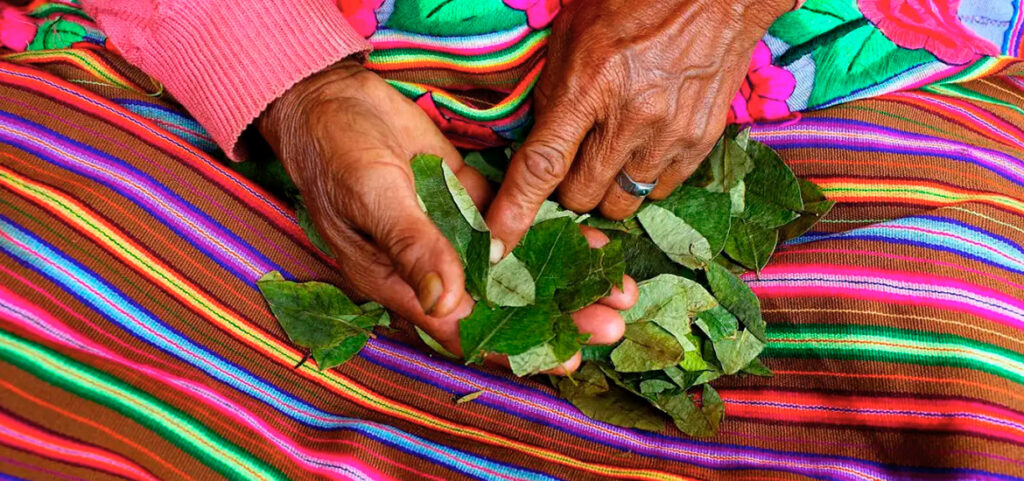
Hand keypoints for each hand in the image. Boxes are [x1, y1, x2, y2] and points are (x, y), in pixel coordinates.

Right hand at [259, 60, 635, 368]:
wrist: (331, 95)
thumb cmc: (336, 150)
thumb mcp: (371, 195)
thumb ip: (411, 245)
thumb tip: (446, 302)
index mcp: (399, 281)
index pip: (462, 328)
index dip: (512, 347)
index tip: (563, 357)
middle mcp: (432, 267)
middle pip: (500, 305)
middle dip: (555, 318)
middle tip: (609, 326)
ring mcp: (452, 233)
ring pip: (515, 268)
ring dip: (561, 280)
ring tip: (615, 290)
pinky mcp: (467, 201)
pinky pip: (514, 225)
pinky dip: (550, 234)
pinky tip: (589, 240)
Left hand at [486, 0, 793, 249]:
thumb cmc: (631, 4)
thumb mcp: (572, 36)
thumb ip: (551, 96)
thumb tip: (534, 149)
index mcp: (589, 85)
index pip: (542, 165)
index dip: (515, 211)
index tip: (497, 244)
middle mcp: (630, 118)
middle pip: (582, 197)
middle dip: (569, 189)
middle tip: (573, 159)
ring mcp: (670, 134)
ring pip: (622, 201)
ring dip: (608, 187)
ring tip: (612, 149)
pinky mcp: (700, 141)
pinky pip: (661, 190)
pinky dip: (644, 178)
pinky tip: (644, 145)